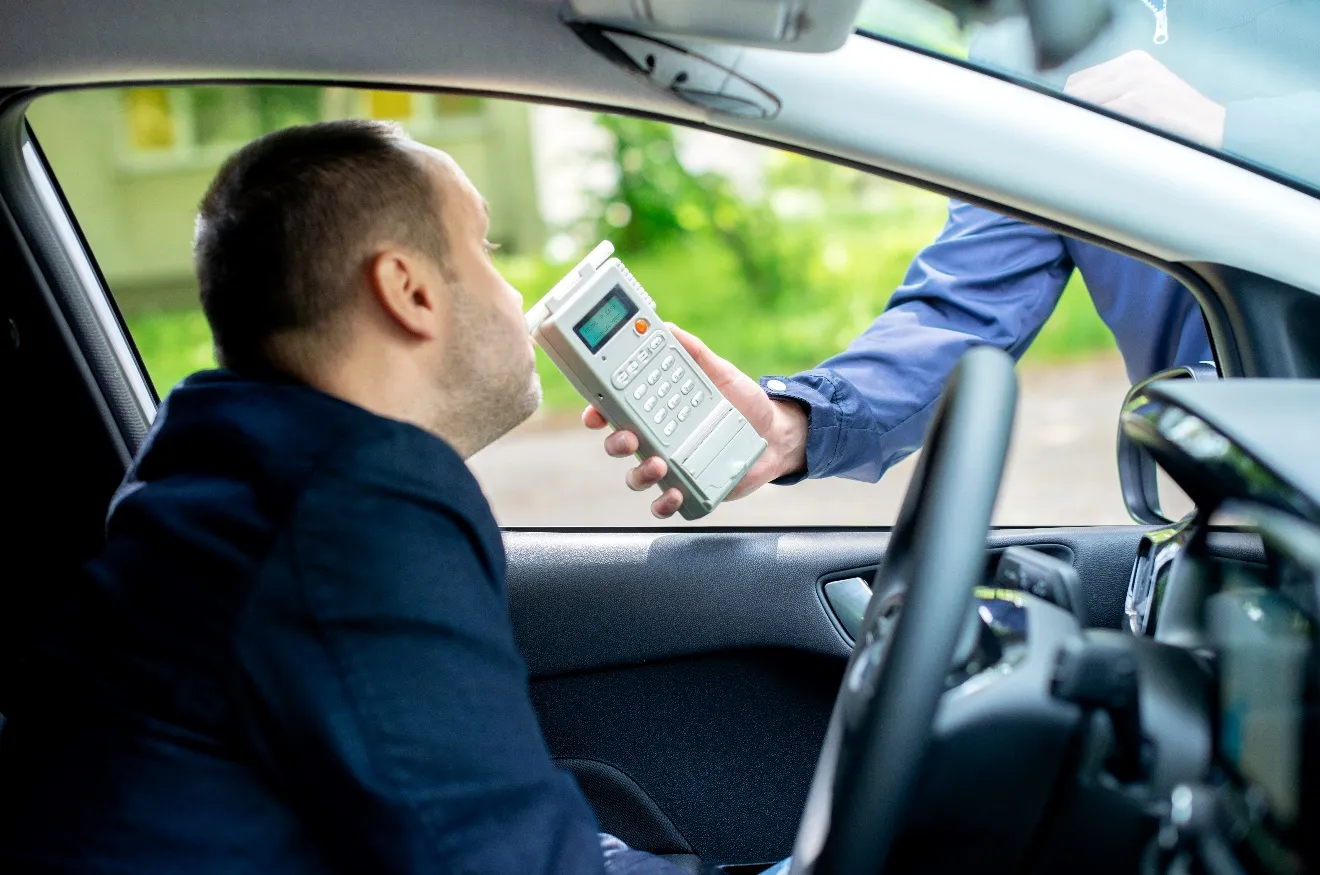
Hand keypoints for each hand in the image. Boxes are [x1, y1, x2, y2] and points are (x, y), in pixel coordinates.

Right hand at [582, 323, 808, 518]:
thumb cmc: (743, 402)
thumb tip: (667, 327)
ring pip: (637, 476)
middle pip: (619, 444)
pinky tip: (673, 493)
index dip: (599, 412)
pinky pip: (664, 502)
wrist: (776, 433)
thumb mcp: (719, 372)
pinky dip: (663, 503)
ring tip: (658, 465)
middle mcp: (658, 439)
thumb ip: (694, 352)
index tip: (596, 412)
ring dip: (640, 474)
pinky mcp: (689, 487)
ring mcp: (671, 465)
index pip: (617, 411)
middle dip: (616, 443)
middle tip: (631, 438)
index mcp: (658, 410)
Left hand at [1064, 50, 1224, 147]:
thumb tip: (1073, 111)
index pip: (1078, 80)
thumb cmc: (1178, 120)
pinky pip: (1097, 118)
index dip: (1070, 104)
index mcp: (1133, 60)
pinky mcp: (1136, 102)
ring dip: (1080, 126)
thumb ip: (1115, 93)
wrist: (1215, 129)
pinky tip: (1097, 146)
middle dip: (1071, 115)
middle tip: (1074, 138)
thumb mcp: (1147, 93)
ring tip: (1087, 145)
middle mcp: (1131, 65)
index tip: (1070, 124)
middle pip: (1075, 92)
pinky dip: (1092, 133)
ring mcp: (1134, 82)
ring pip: (1082, 106)